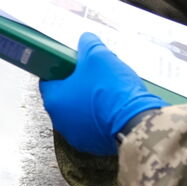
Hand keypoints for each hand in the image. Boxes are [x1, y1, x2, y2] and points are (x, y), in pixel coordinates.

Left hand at [38, 33, 164, 155]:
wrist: (137, 121)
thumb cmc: (112, 90)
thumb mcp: (99, 56)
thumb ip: (88, 45)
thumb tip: (86, 40)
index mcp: (54, 100)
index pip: (49, 79)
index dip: (62, 68)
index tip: (74, 63)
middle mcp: (60, 121)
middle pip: (66, 96)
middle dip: (79, 85)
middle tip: (96, 75)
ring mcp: (77, 136)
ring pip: (80, 112)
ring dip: (90, 102)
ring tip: (109, 90)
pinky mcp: (94, 145)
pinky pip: (94, 126)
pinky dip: (102, 116)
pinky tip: (115, 106)